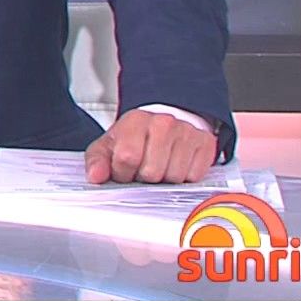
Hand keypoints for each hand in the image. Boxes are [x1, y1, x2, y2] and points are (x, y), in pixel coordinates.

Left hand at [84, 109, 217, 183]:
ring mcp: (186, 132)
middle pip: (152, 172)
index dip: (123, 173)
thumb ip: (97, 161)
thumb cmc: (135, 138)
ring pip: (174, 177)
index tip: (124, 170)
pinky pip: (194, 176)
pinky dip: (184, 178)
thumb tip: (95, 177)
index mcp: (135, 121)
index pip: (127, 158)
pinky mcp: (205, 143)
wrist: (164, 124)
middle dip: (144, 177)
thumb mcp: (109, 146)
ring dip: (165, 179)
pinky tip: (176, 165)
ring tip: (159, 166)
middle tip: (143, 168)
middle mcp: (163, 123)